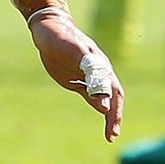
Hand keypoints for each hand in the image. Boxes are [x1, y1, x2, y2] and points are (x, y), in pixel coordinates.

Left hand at [27, 9, 123, 140]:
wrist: (49, 27)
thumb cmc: (60, 36)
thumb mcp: (73, 48)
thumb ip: (88, 68)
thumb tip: (102, 92)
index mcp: (99, 64)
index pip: (112, 88)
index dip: (112, 104)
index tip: (107, 117)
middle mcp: (99, 71)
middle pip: (114, 96)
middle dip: (115, 116)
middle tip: (112, 136)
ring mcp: (90, 77)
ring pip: (106, 99)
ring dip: (110, 116)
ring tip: (110, 136)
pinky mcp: (80, 81)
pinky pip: (94, 97)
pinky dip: (100, 108)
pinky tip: (103, 120)